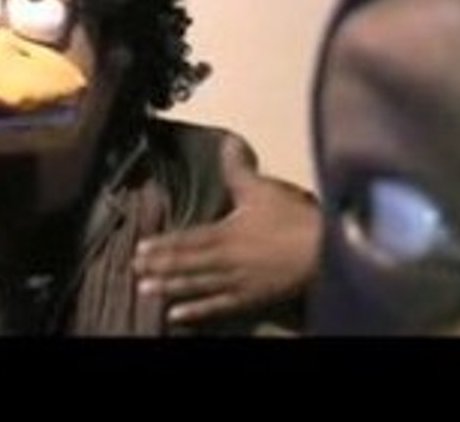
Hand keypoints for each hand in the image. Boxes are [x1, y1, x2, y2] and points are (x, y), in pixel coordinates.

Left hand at [132, 136, 320, 325]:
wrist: (326, 252)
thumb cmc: (296, 221)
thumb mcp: (263, 191)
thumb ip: (240, 170)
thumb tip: (227, 144)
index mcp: (227, 233)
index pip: (188, 239)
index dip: (163, 244)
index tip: (140, 248)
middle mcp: (226, 260)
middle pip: (187, 264)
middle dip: (159, 266)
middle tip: (134, 270)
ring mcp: (238, 282)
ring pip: (197, 286)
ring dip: (170, 288)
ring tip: (145, 290)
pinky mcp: (252, 298)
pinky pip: (219, 306)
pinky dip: (197, 311)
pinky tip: (176, 315)